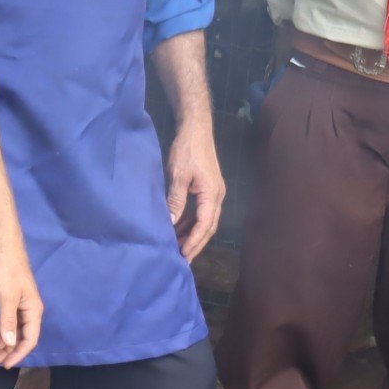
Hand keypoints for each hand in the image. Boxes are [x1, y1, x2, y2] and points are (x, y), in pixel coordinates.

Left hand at [0, 244, 41, 369]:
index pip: (29, 340)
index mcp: (33, 311)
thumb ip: (8, 321)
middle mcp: (28, 311)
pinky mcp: (7, 300)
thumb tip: (10, 343)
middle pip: (18, 337)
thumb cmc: (7, 271)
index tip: (4, 366)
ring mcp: (18, 305)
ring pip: (9, 330)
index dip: (18, 354)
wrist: (1, 246)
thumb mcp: (7, 298)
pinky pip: (2, 321)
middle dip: (4, 351)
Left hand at [166, 126, 225, 261]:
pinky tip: (180, 229)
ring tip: (179, 247)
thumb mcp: (178, 176)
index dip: (194, 241)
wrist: (196, 130)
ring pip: (206, 220)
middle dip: (196, 243)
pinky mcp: (208, 189)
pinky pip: (201, 212)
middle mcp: (217, 196)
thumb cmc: (187, 150)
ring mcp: (214, 192)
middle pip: (209, 227)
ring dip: (193, 234)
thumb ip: (176, 200)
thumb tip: (172, 222)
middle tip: (182, 259)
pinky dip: (192, 222)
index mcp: (212, 194)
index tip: (183, 254)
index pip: (205, 225)